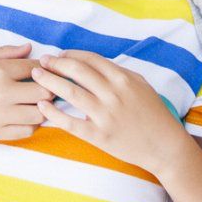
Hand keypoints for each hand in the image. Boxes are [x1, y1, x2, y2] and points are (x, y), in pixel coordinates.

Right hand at [0, 44, 51, 141]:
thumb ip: (5, 53)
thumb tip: (30, 48)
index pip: (36, 67)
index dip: (46, 67)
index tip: (46, 68)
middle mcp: (2, 93)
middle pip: (44, 92)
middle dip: (49, 87)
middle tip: (46, 85)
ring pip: (40, 114)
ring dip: (42, 107)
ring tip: (36, 101)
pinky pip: (26, 131)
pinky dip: (31, 124)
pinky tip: (24, 116)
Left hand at [31, 51, 188, 174]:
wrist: (164, 146)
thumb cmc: (153, 114)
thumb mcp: (141, 85)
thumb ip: (118, 73)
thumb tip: (95, 65)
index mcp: (123, 79)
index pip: (90, 59)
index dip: (70, 55)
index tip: (58, 56)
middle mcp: (113, 93)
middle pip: (77, 71)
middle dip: (55, 64)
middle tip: (41, 62)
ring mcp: (105, 115)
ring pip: (70, 92)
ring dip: (49, 81)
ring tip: (36, 76)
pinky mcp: (99, 135)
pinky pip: (70, 122)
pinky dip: (53, 113)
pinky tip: (42, 106)